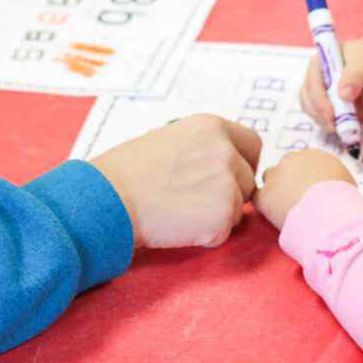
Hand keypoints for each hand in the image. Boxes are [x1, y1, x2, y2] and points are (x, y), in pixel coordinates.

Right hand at [90, 114, 261, 248]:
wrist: (110, 197)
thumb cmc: (129, 170)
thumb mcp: (172, 137)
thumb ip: (204, 146)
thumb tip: (226, 163)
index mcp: (213, 127)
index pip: (253, 145)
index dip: (242, 162)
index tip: (228, 175)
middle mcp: (226, 151)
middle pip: (247, 180)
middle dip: (228, 193)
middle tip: (192, 199)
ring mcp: (227, 184)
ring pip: (239, 208)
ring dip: (217, 215)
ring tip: (179, 210)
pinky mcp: (222, 217)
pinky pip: (224, 232)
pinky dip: (205, 236)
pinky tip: (178, 225)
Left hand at [253, 149, 354, 229]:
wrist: (332, 215)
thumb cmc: (344, 201)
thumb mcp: (346, 181)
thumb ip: (332, 177)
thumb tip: (330, 186)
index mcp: (314, 155)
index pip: (302, 162)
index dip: (304, 178)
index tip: (309, 191)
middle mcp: (293, 160)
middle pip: (285, 168)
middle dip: (288, 182)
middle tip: (297, 201)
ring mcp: (276, 176)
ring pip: (269, 180)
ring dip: (275, 192)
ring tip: (288, 210)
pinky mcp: (264, 195)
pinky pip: (258, 198)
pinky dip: (265, 207)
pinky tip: (277, 216)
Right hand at [300, 38, 362, 132]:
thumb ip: (354, 77)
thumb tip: (343, 95)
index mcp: (320, 63)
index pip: (312, 82)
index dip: (318, 98)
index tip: (331, 112)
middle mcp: (317, 80)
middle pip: (309, 99)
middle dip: (320, 114)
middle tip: (336, 124)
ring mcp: (322, 96)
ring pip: (314, 112)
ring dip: (325, 122)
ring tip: (342, 128)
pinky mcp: (331, 109)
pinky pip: (325, 120)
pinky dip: (333, 126)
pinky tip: (344, 128)